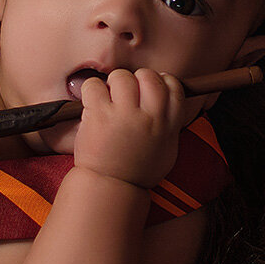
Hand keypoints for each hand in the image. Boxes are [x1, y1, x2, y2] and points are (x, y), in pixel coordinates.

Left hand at [73, 68, 185, 188]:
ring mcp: (124, 115)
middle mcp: (149, 117)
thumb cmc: (137, 171)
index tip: (150, 89)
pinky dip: (91, 91)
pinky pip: (94, 86)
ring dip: (113, 83)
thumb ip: (170, 124)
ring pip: (121, 77)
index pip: (173, 85)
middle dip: (137, 79)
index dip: (161, 81)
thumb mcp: (167, 149)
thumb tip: (169, 100)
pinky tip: (92, 104)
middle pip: (148, 76)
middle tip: (127, 94)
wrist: (111, 187)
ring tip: (109, 99)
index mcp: (168, 124)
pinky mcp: (99, 116)